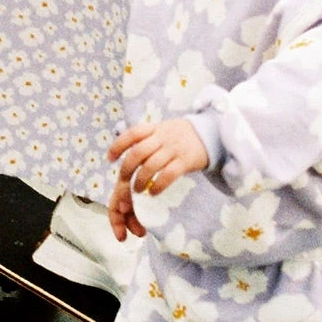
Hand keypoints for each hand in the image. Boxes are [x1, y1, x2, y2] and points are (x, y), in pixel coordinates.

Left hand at [107, 119, 209, 238]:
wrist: (211, 134)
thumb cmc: (180, 136)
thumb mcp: (163, 130)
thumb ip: (147, 139)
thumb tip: (125, 153)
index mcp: (155, 128)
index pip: (132, 133)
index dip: (118, 146)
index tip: (110, 159)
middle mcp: (163, 136)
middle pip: (138, 152)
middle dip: (127, 169)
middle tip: (124, 181)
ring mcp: (174, 148)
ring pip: (151, 165)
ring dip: (140, 180)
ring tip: (138, 190)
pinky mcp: (186, 161)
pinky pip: (168, 174)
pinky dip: (158, 186)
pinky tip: (153, 193)